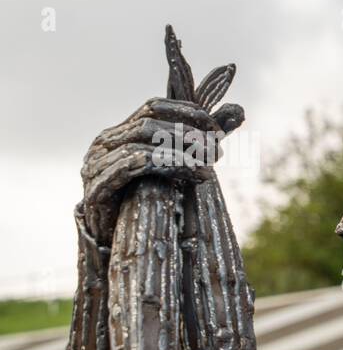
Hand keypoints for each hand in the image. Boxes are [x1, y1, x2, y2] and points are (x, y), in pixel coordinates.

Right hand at [79, 97, 244, 239]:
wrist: (111, 242)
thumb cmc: (144, 203)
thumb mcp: (173, 169)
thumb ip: (202, 141)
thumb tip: (239, 110)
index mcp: (120, 134)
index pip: (153, 107)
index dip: (187, 112)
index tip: (217, 129)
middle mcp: (105, 143)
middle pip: (150, 123)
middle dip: (188, 134)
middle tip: (217, 151)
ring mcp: (97, 164)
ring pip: (143, 141)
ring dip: (182, 152)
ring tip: (210, 166)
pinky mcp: (97, 187)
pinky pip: (135, 165)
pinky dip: (169, 165)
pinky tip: (195, 174)